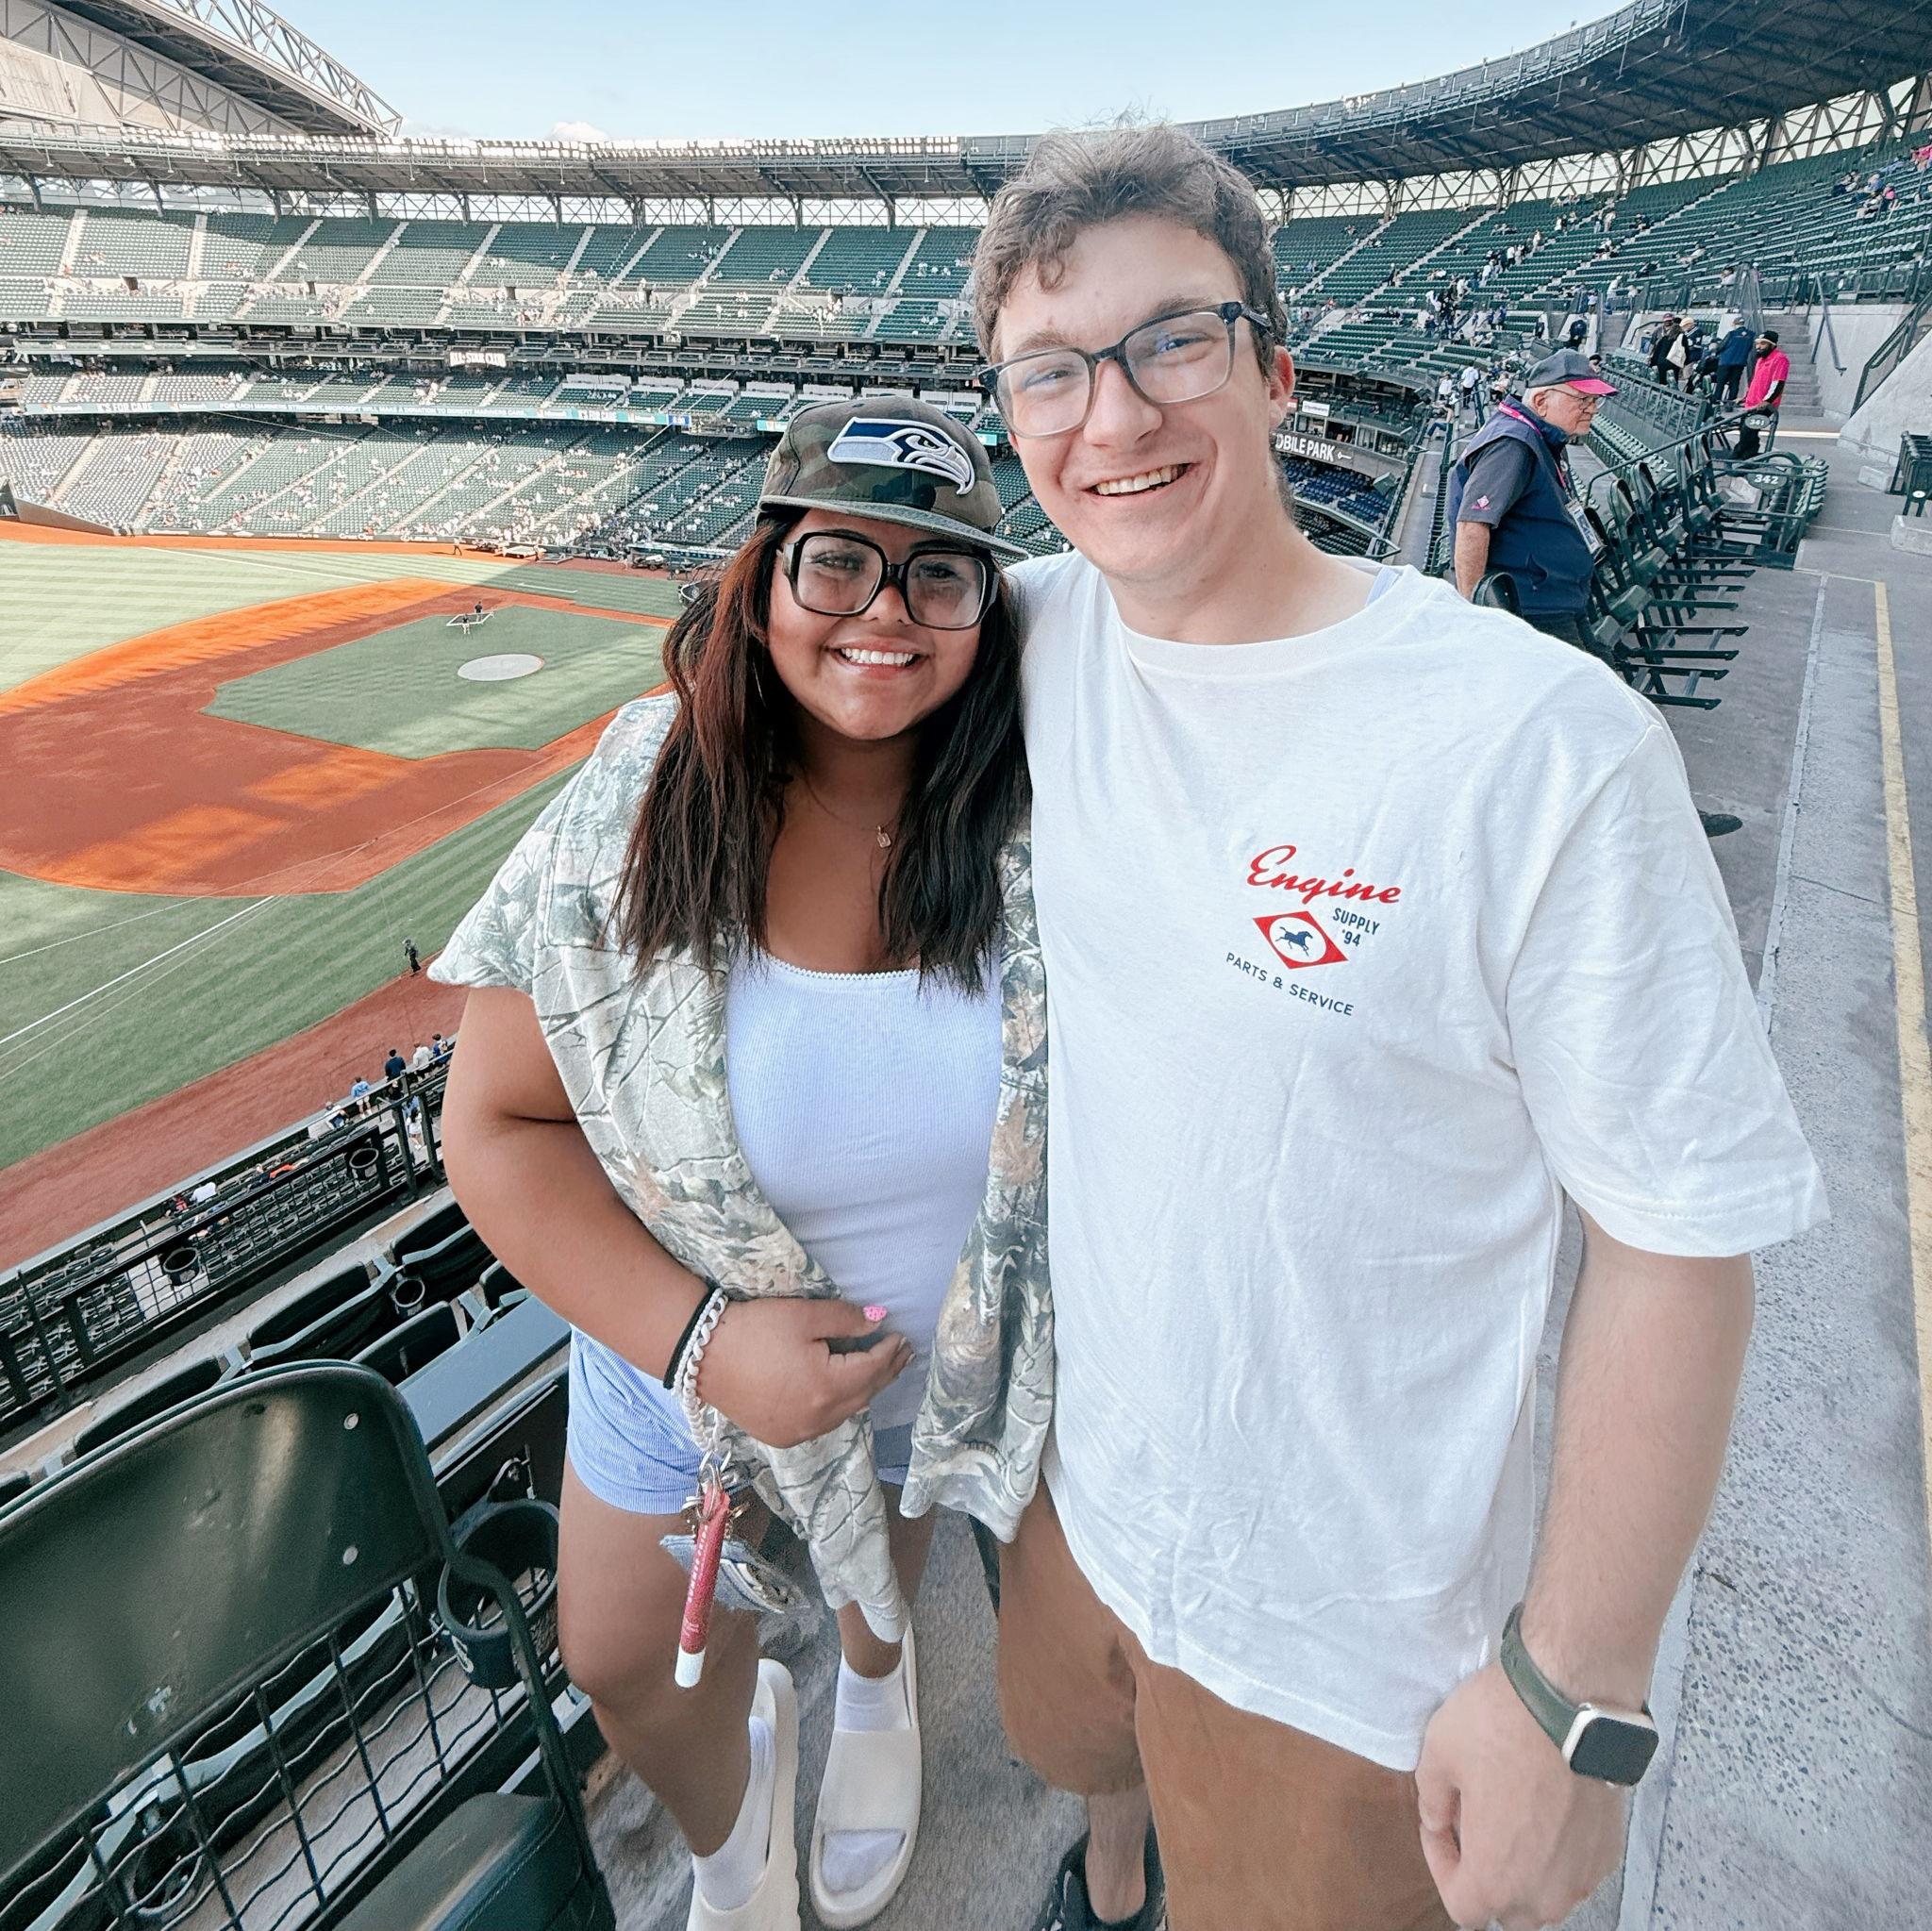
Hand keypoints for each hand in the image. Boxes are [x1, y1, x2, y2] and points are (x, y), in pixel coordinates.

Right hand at [694, 1297, 914, 1448]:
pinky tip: (844, 1395)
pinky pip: (823, 1424)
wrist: (702, 1356)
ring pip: (845, 1413)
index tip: (902, 1337)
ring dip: (865, 1391)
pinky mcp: (781, 1436)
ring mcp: (798, 1432)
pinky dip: (839, 1408)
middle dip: (886, 1373)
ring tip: (880, 1372)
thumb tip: (878, 1320)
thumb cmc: (754, 1329)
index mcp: (828, 1387)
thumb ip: (846, 1320)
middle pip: (864, 1394)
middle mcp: (818, 1418)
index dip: (890, 1352)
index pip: (872, 1369)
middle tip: (904, 1355)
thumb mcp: (803, 1316)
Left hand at [1415, 1662, 1625, 1930]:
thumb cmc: (1502, 1725)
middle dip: (1484, 1874)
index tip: (1439, 1824)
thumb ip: (1430, 1801)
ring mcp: (1583, 1873)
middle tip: (1472, 1821)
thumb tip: (1437, 1820)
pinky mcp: (1608, 1849)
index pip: (1461, 1906)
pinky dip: (1556, 1850)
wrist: (1572, 1699)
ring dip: (1522, 1867)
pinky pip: (1574, 1868)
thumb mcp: (1437, 1753)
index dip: (1441, 1863)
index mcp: (1496, 1880)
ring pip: (1545, 1893)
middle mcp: (1545, 1891)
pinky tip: (1544, 1805)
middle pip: (1507, 1908)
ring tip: (1508, 1813)